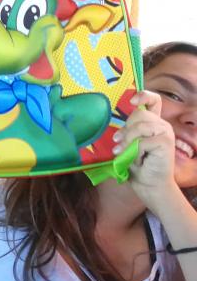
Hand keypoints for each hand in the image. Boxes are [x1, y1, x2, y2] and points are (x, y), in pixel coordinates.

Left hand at [119, 91, 180, 209]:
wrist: (149, 184)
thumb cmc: (137, 164)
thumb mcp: (129, 144)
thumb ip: (128, 132)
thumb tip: (116, 130)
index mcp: (152, 123)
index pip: (153, 101)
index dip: (143, 96)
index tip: (132, 101)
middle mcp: (161, 125)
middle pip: (139, 115)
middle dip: (126, 129)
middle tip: (119, 143)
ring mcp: (165, 133)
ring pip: (140, 127)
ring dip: (128, 141)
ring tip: (123, 152)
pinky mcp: (165, 142)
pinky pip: (142, 141)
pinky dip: (134, 152)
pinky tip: (135, 160)